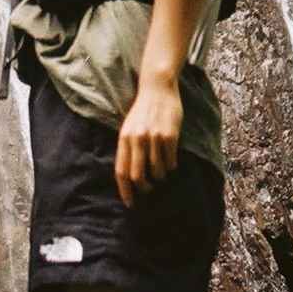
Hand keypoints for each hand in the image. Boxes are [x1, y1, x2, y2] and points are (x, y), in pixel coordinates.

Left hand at [114, 76, 181, 208]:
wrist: (157, 88)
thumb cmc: (142, 111)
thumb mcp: (129, 127)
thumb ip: (128, 148)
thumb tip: (129, 177)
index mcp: (124, 138)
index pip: (121, 171)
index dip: (125, 191)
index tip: (130, 204)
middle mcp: (137, 139)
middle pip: (138, 176)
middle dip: (144, 188)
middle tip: (149, 190)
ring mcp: (153, 137)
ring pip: (157, 171)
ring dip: (160, 176)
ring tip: (162, 172)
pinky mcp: (169, 135)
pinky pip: (170, 161)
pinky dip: (171, 166)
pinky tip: (170, 161)